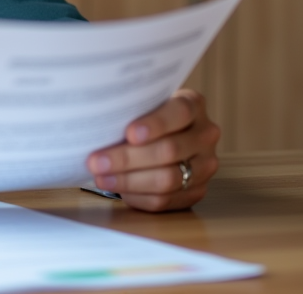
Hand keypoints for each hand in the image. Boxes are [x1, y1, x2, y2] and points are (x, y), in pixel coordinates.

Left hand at [85, 89, 219, 211]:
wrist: (161, 135)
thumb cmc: (144, 115)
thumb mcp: (142, 103)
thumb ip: (131, 108)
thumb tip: (98, 121)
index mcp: (193, 104)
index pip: (180, 112)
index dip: (155, 124)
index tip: (129, 133)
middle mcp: (205, 134)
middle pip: (169, 150)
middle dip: (127, 158)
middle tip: (96, 161)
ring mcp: (205, 165)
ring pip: (168, 179)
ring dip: (129, 180)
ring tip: (101, 177)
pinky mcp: (197, 191)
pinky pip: (166, 200)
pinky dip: (138, 196)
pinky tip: (118, 189)